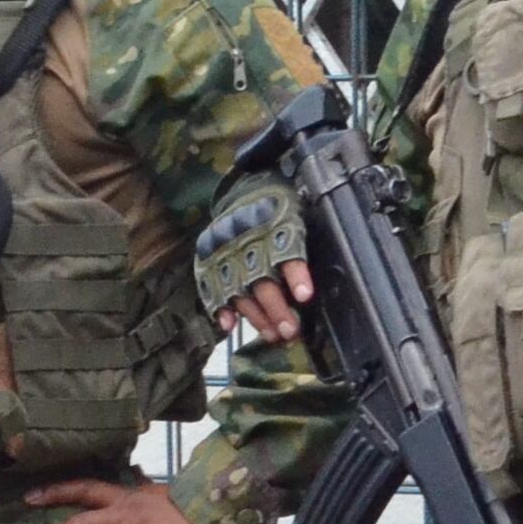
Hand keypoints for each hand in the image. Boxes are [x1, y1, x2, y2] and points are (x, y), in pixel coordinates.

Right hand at [192, 188, 312, 343]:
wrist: (245, 188)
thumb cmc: (279, 209)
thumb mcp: (297, 215)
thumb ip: (302, 244)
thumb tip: (313, 286)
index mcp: (275, 223)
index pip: (287, 250)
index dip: (296, 274)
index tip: (305, 296)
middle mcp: (247, 239)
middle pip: (261, 279)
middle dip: (275, 308)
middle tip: (289, 330)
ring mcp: (225, 251)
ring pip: (239, 290)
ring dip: (256, 316)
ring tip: (271, 335)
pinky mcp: (209, 260)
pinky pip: (210, 287)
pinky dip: (219, 308)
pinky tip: (228, 325)